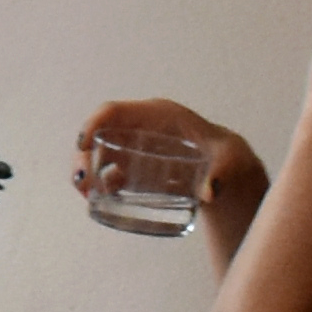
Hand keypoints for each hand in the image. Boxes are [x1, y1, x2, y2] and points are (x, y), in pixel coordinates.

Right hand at [73, 96, 259, 219]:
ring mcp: (135, 147)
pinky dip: (100, 186)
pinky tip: (101, 200)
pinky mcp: (135, 166)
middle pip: (99, 135)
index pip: (114, 111)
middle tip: (82, 183)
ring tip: (87, 196)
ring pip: (98, 155)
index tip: (83, 146)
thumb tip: (209, 193)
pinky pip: (108, 172)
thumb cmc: (229, 156)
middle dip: (83, 157)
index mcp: (158, 115)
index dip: (92, 124)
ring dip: (86, 173)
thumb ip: (221, 172)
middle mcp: (141, 128)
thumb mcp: (229, 159)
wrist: (229, 169)